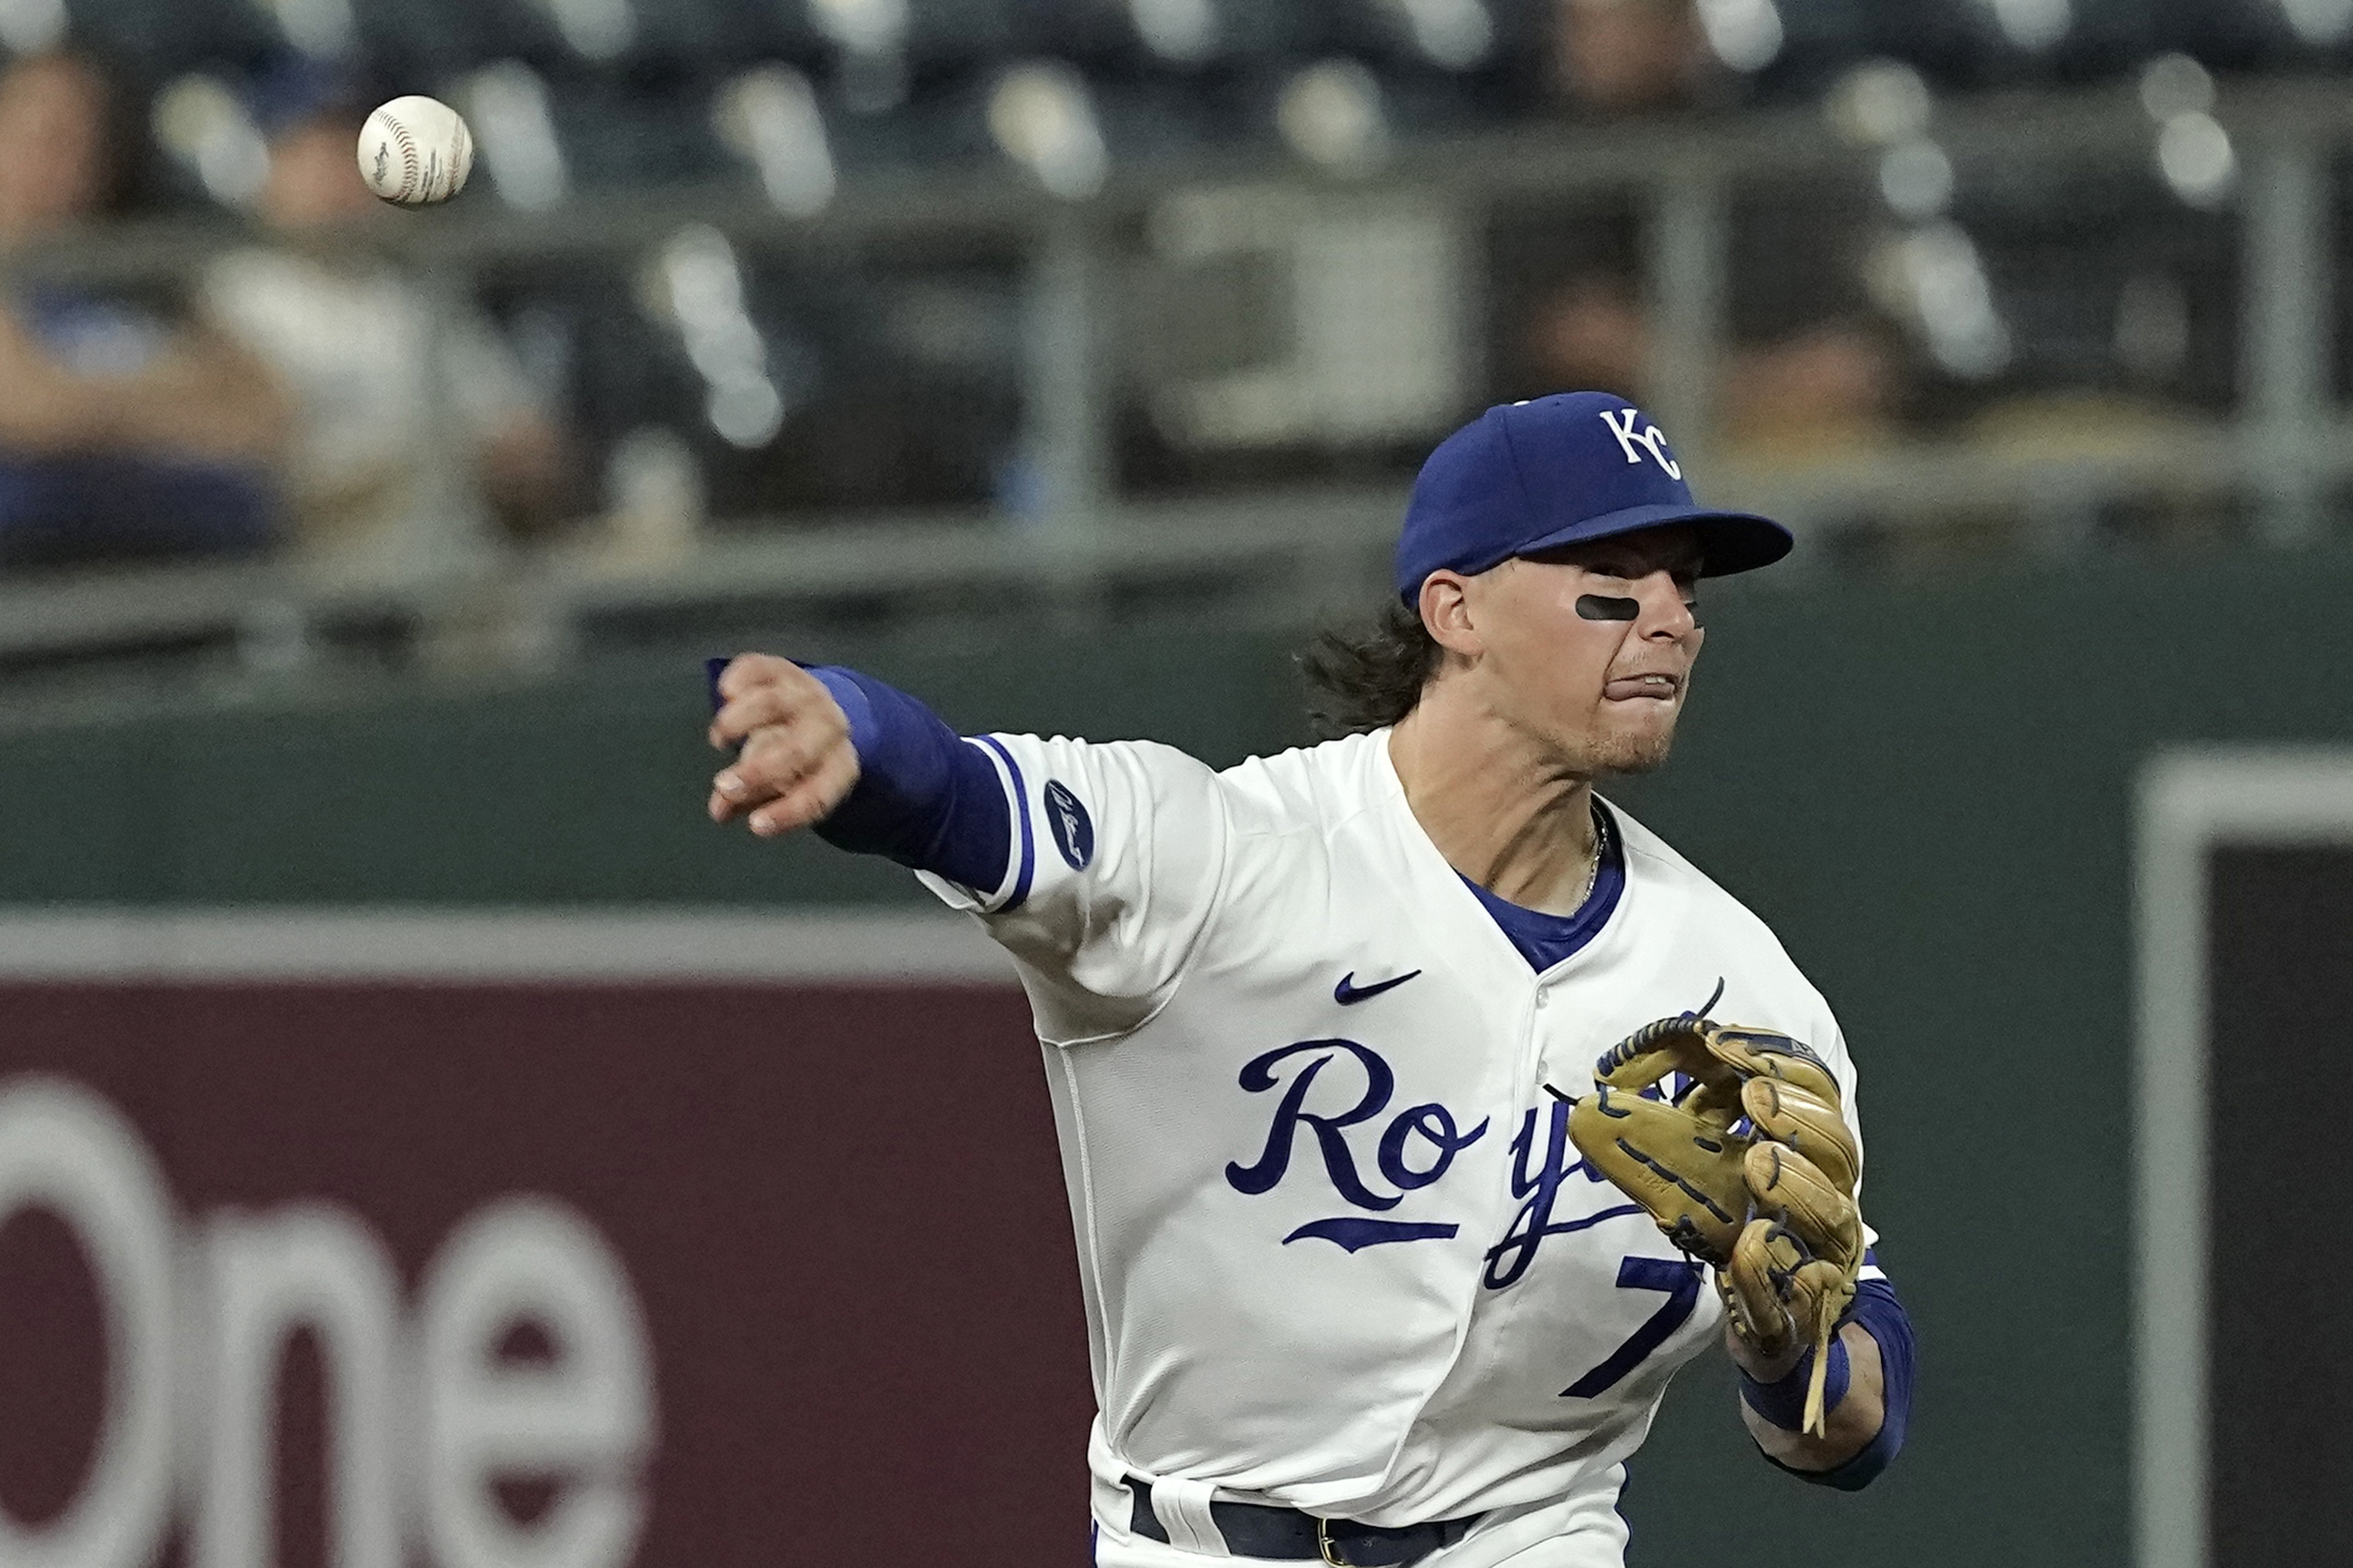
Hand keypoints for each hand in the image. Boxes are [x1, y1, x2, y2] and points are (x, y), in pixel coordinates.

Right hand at [706, 655, 860, 837]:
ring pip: (775, 704)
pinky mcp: (781, 669)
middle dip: (759, 771)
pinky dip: (740, 678)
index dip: (788, 812)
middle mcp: (828, 728)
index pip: (817, 794)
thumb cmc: (799, 757)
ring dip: (741, 721)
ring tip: (719, 740)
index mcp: (838, 766)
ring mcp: (805, 693)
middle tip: (724, 786)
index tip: (755, 826)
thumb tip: (718, 810)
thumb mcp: (786, 783)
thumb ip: (752, 798)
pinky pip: (760, 669)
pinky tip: (726, 694)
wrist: (825, 706)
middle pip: (797, 751)